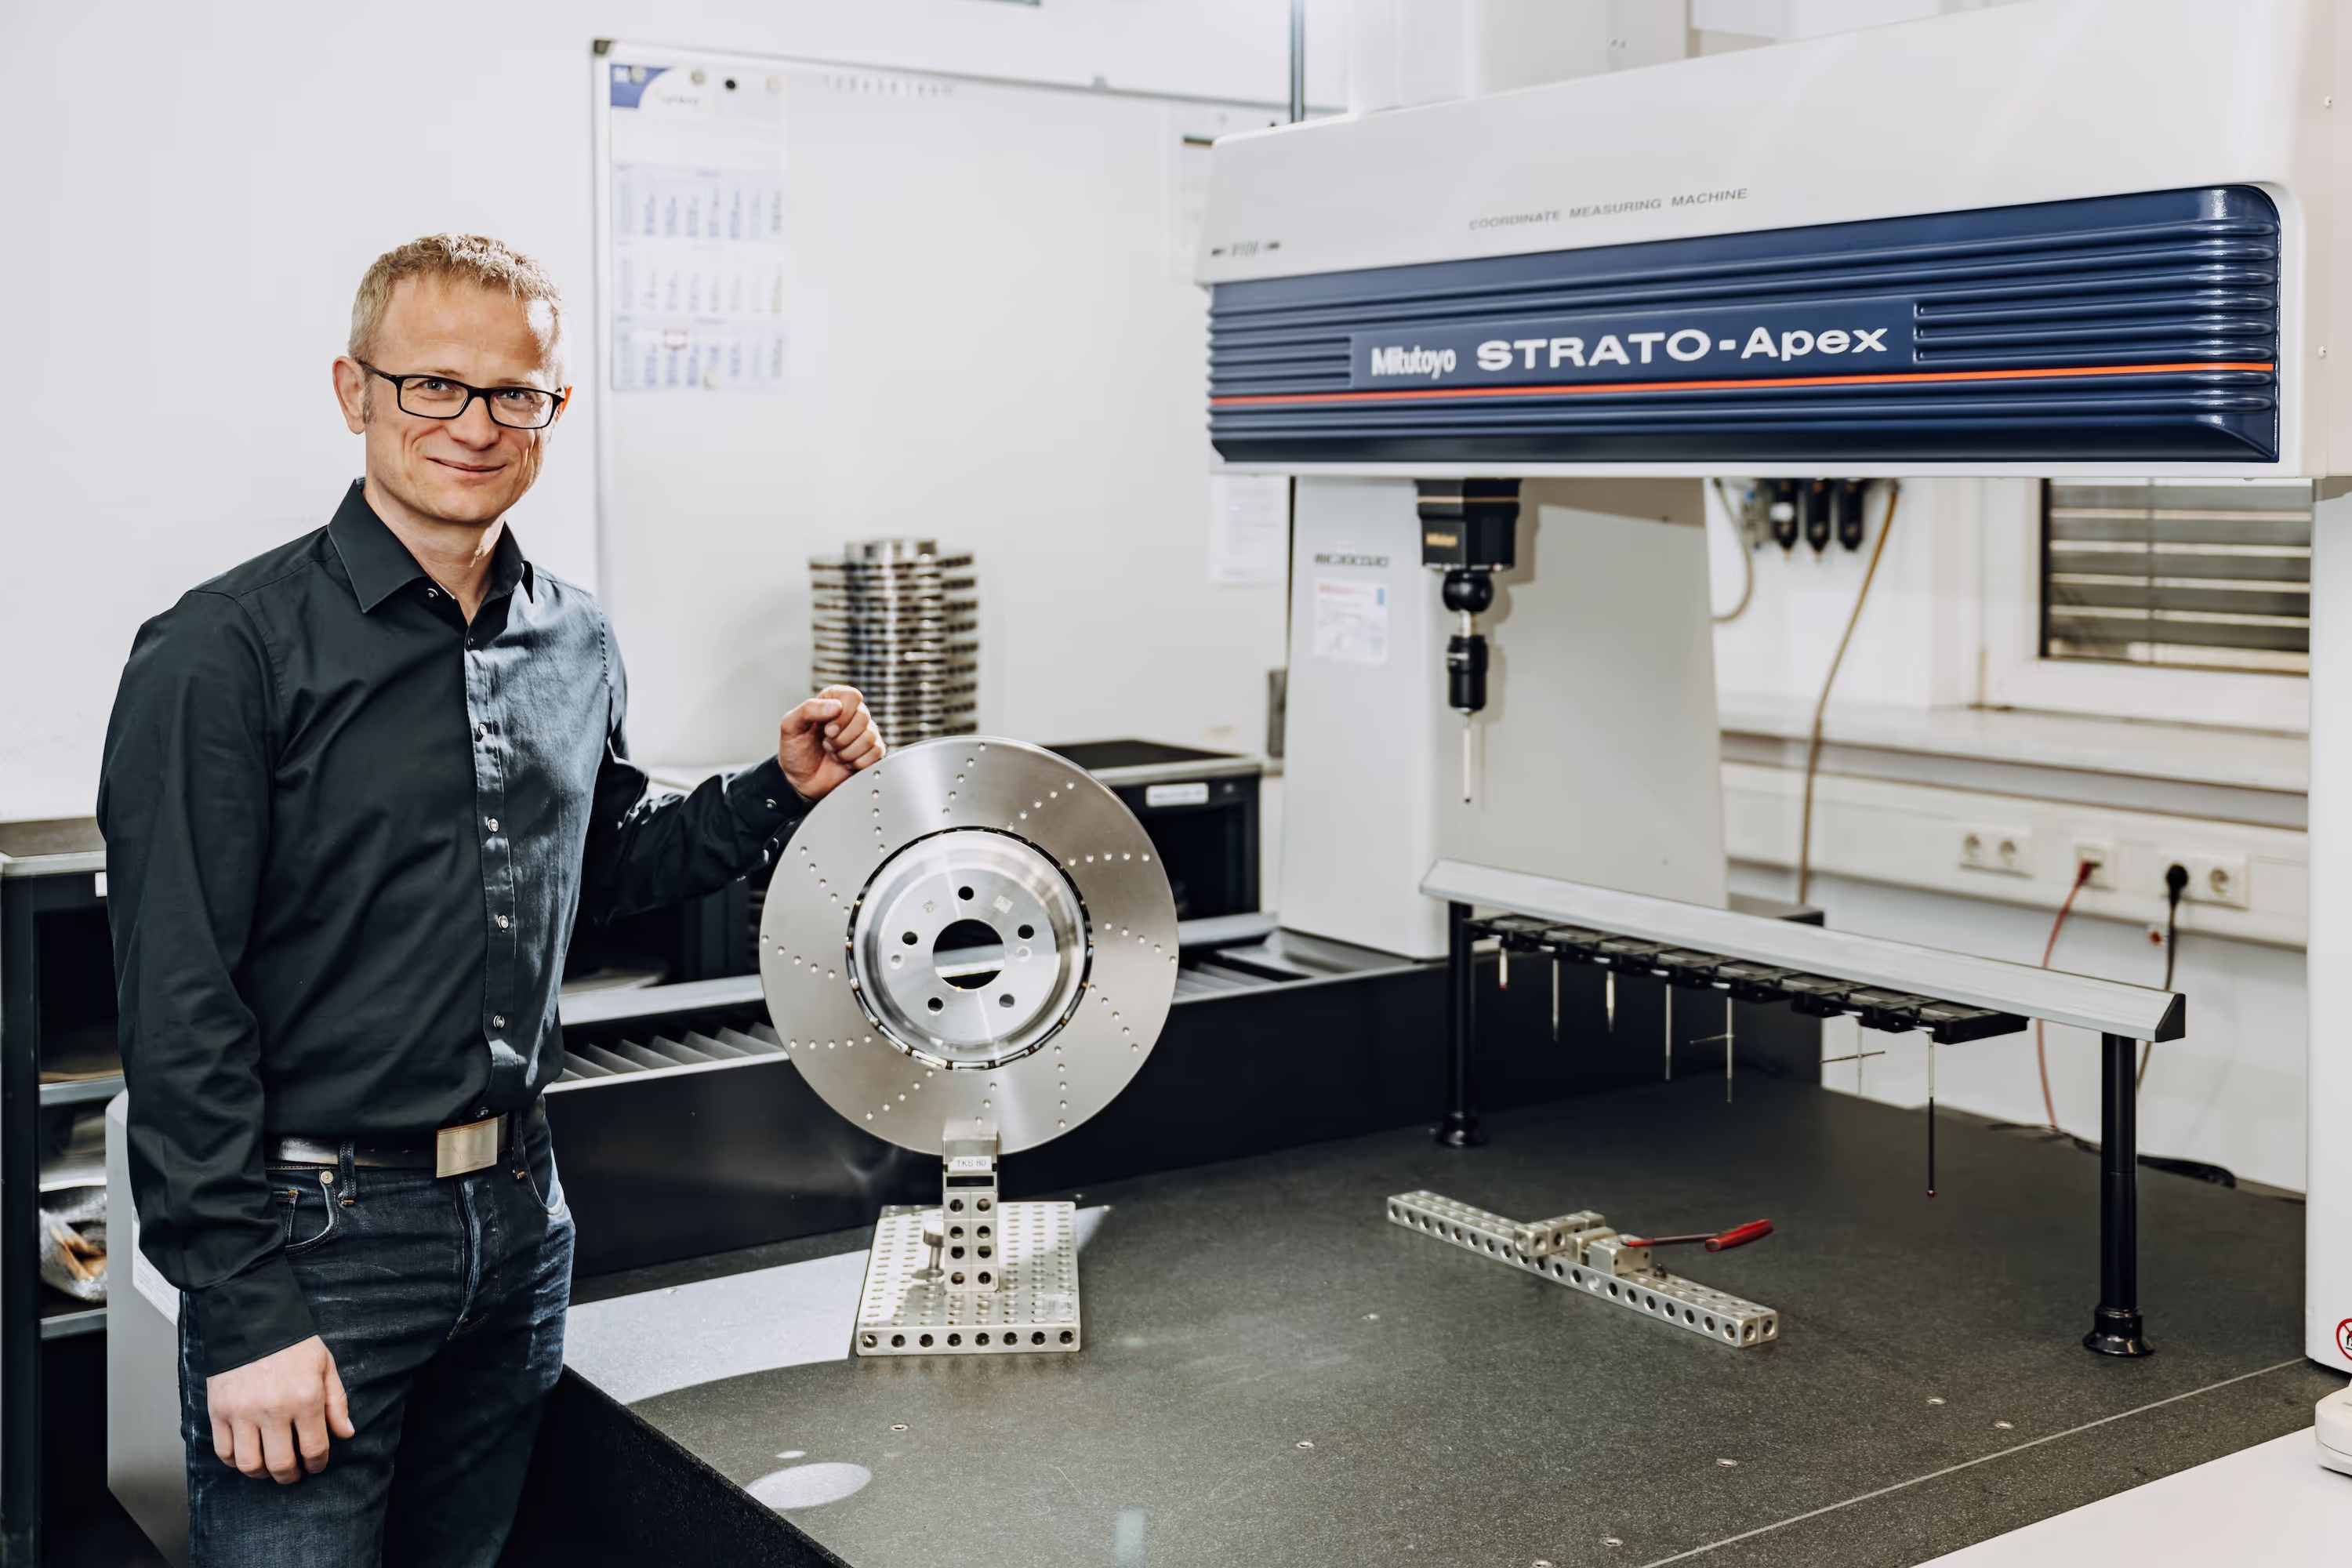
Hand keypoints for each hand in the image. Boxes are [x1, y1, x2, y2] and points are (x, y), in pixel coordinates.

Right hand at [207, 1334, 353, 1483]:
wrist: (253, 1319)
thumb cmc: (293, 1343)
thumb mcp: (325, 1366)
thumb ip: (336, 1402)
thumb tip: (346, 1434)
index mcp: (305, 1399)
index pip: (314, 1449)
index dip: (317, 1464)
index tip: (316, 1465)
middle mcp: (273, 1410)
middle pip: (280, 1464)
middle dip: (290, 1476)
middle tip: (293, 1474)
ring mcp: (242, 1412)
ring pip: (249, 1464)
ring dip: (261, 1474)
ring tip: (269, 1467)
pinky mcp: (218, 1411)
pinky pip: (224, 1451)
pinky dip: (234, 1461)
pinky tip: (247, 1454)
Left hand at [778, 685, 885, 800]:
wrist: (801, 780)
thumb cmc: (795, 751)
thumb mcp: (790, 726)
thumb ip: (808, 709)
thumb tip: (836, 706)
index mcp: (833, 701)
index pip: (852, 696)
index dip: (842, 714)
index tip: (827, 728)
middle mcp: (851, 714)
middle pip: (863, 717)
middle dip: (841, 738)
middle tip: (827, 744)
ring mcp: (863, 733)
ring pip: (869, 737)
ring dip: (847, 752)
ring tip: (834, 753)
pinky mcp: (871, 752)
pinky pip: (876, 753)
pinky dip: (857, 762)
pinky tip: (845, 762)